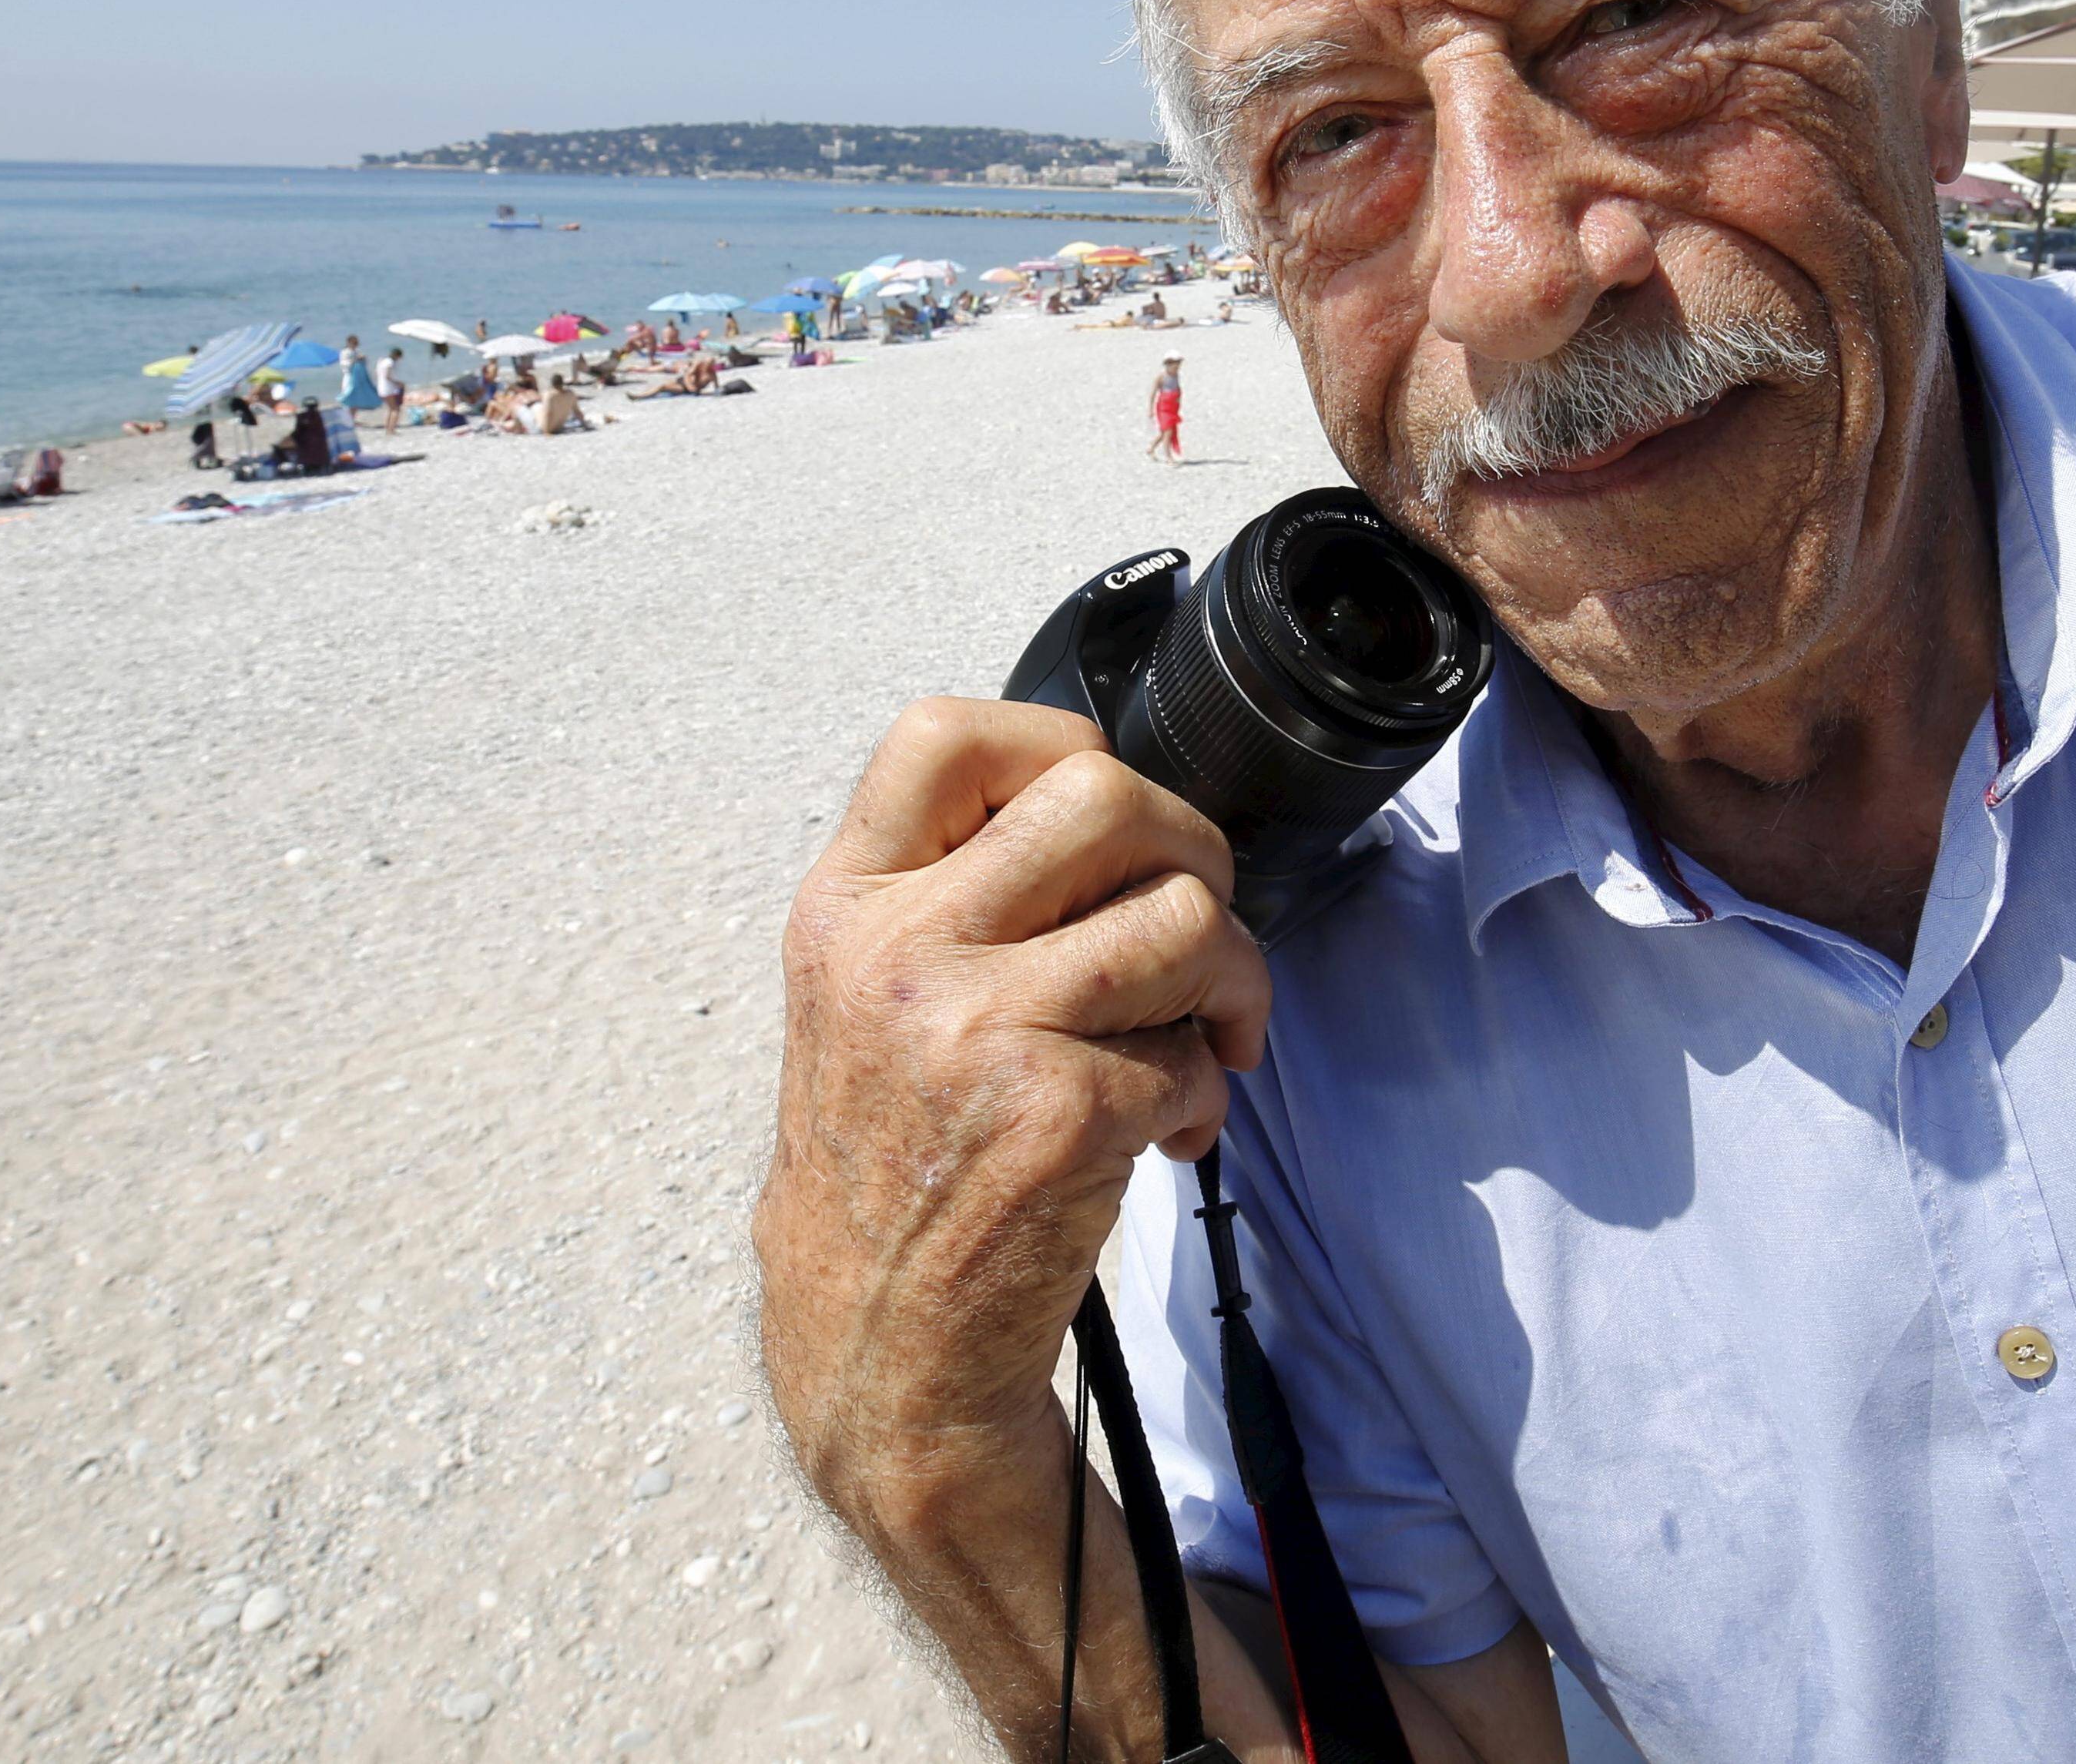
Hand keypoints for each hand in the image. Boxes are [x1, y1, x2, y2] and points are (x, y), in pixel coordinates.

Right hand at [754, 697, 1267, 1741]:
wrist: (874, 1340)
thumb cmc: (893, 1157)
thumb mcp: (865, 995)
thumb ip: (951, 892)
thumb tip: (1114, 808)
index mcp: (846, 904)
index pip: (942, 735)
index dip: (1054, 743)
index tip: (1101, 820)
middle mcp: (900, 950)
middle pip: (1102, 793)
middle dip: (1190, 848)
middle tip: (1196, 922)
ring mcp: (978, 1029)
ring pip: (1183, 915)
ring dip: (1229, 978)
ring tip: (1203, 1037)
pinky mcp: (1059, 1113)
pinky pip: (1194, 1051)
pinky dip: (1201, 1094)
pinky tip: (1159, 1135)